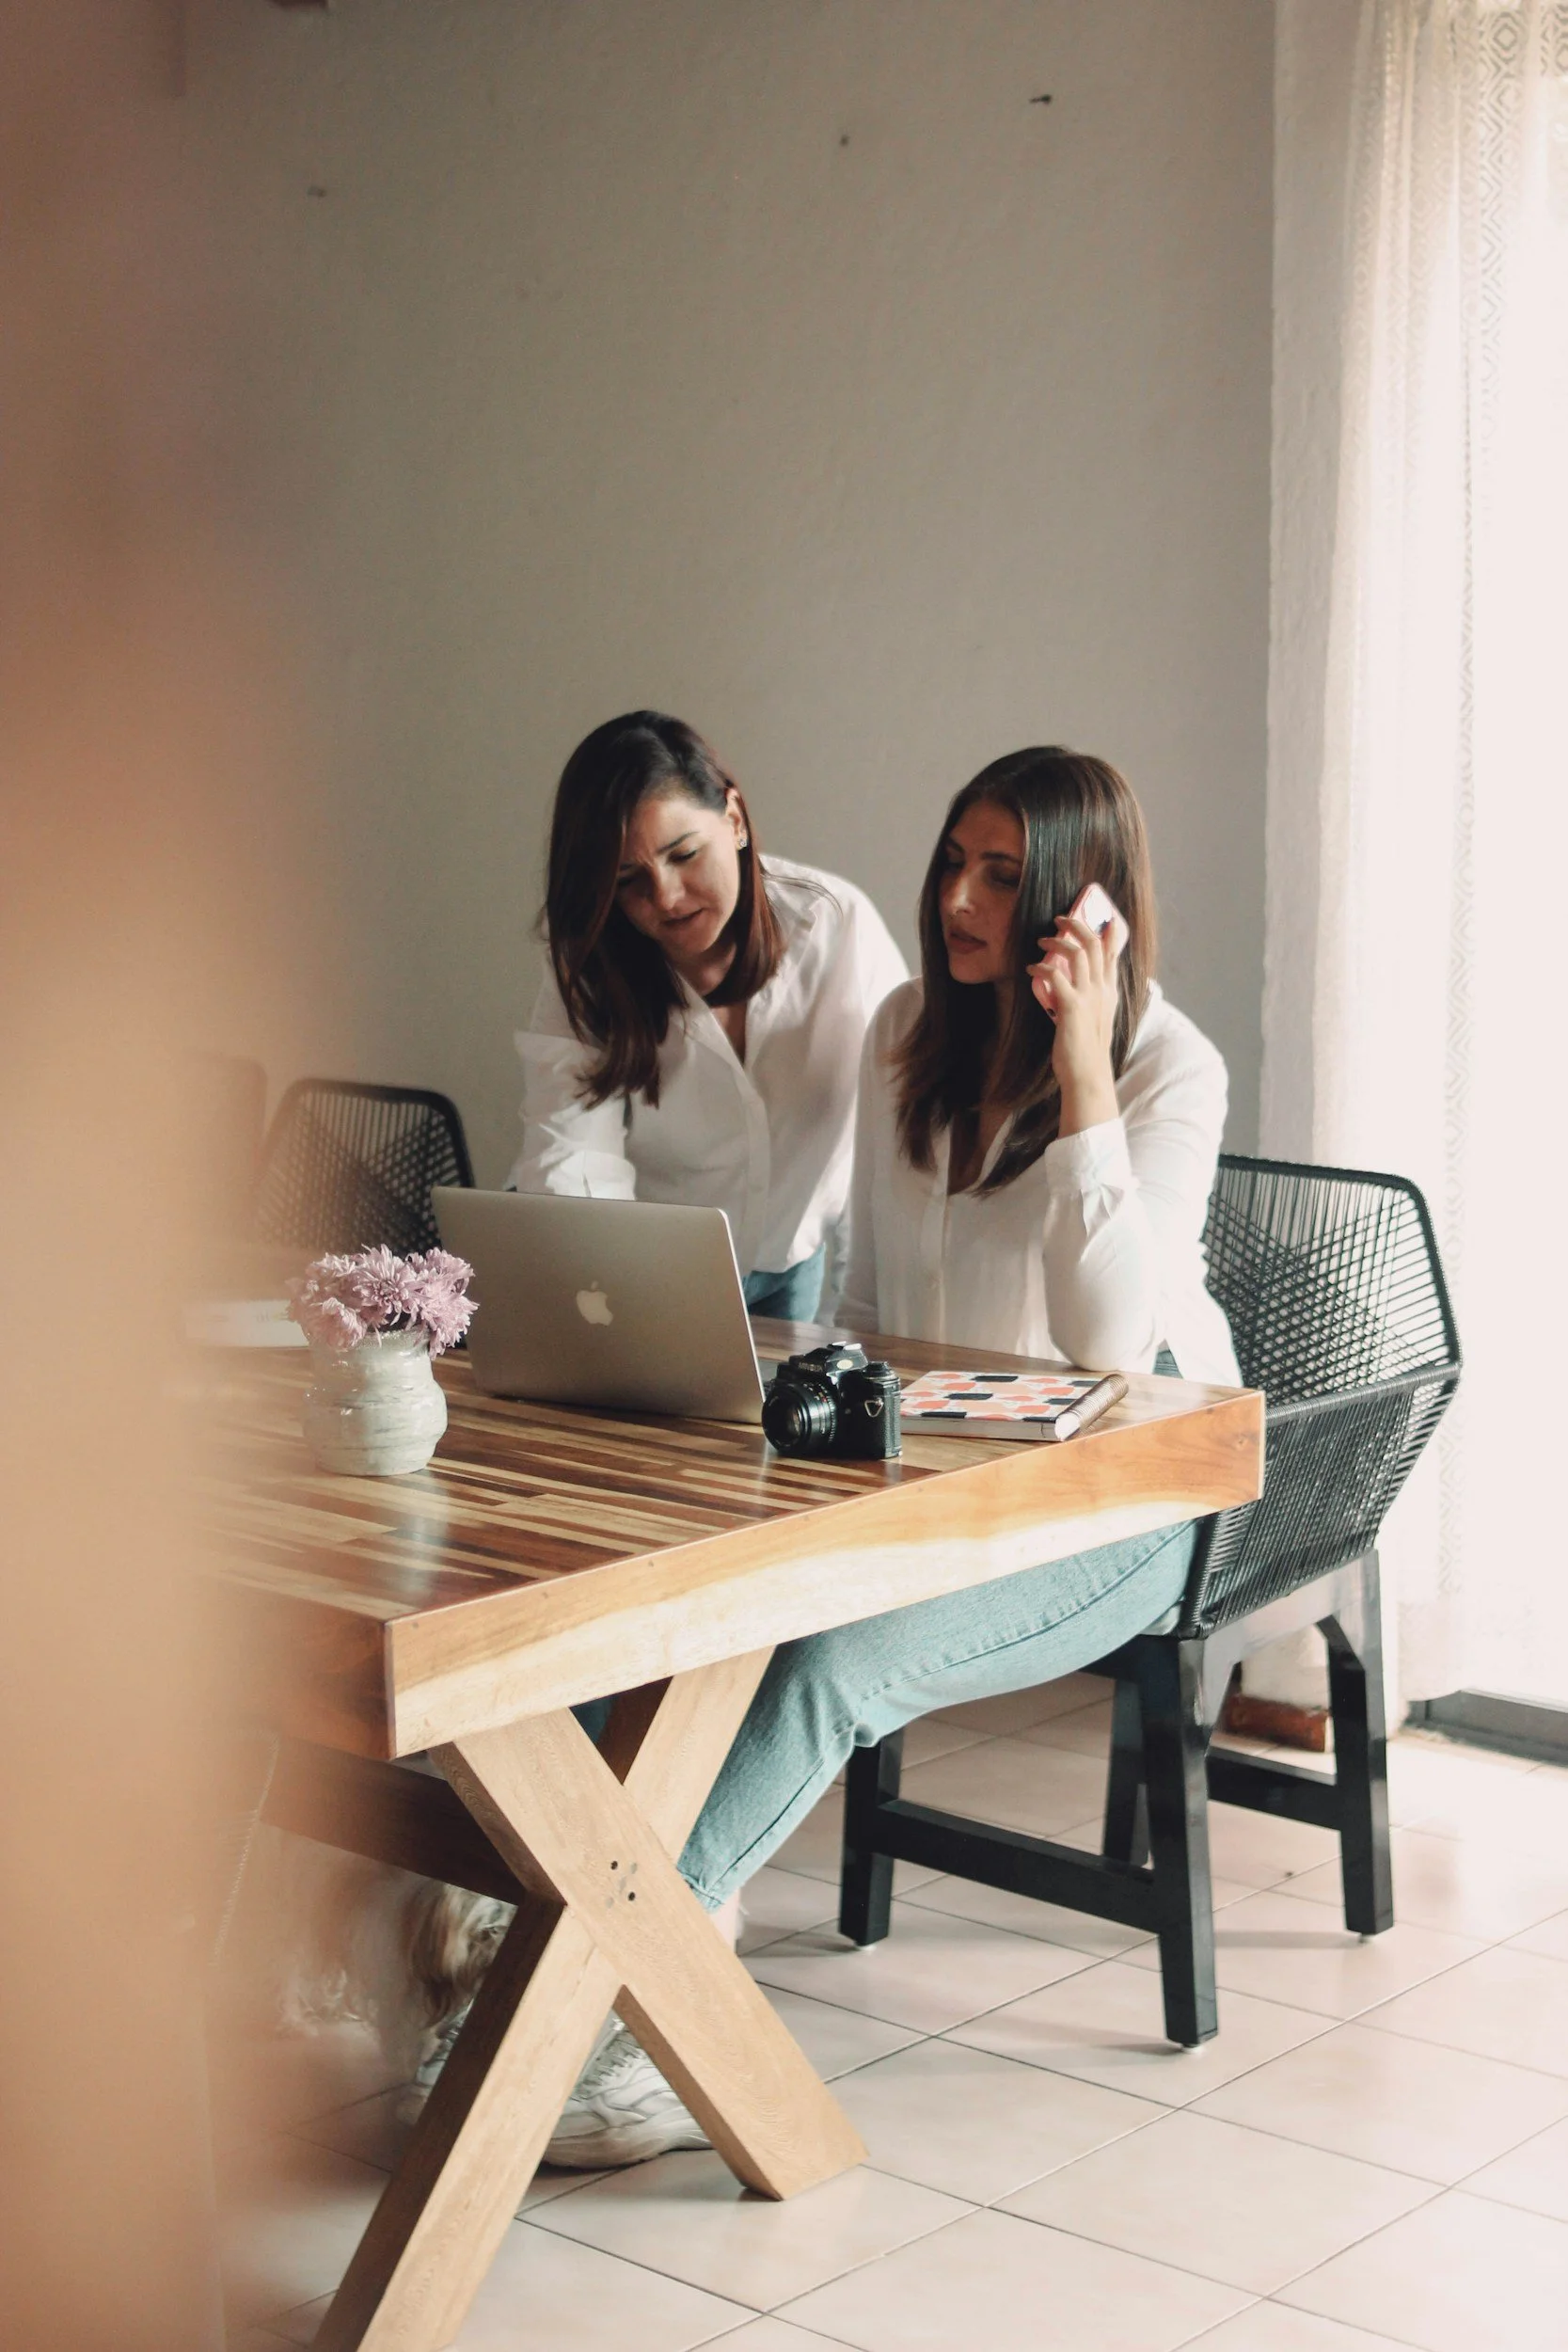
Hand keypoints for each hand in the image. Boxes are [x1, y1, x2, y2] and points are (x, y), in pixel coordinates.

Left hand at [1027, 912, 1123, 1136]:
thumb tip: (1068, 984)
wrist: (1087, 1075)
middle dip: (1077, 924)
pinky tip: (1030, 970)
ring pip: (1078, 953)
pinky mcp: (1072, 1007)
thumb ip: (1087, 998)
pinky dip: (1041, 968)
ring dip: (1057, 942)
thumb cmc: (1086, 1050)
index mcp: (1109, 991)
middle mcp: (1103, 990)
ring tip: (1042, 941)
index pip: (1112, 951)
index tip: (1096, 915)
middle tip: (1059, 919)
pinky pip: (1055, 975)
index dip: (1104, 930)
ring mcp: (1090, 997)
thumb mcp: (1093, 1018)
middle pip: (1094, 943)